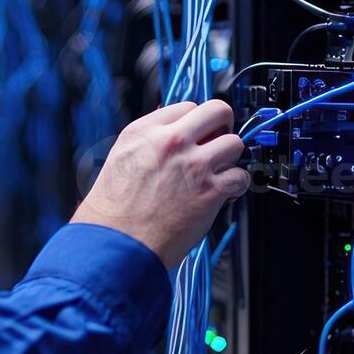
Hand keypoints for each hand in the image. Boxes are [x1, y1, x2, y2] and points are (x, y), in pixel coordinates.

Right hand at [72, 100, 250, 268]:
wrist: (116, 246)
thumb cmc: (112, 213)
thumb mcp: (121, 161)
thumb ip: (148, 143)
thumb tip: (170, 130)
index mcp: (144, 132)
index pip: (187, 107)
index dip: (196, 123)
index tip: (199, 134)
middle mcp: (170, 142)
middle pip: (217, 111)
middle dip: (222, 125)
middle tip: (218, 141)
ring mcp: (193, 164)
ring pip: (234, 142)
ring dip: (230, 157)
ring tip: (219, 172)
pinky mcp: (210, 190)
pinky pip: (241, 176)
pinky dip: (237, 185)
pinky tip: (225, 193)